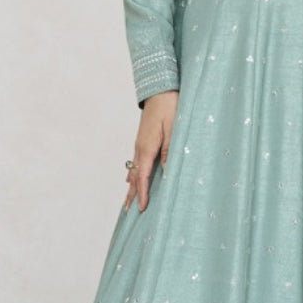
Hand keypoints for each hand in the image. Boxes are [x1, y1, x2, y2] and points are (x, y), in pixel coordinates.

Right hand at [124, 90, 177, 212]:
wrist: (160, 90)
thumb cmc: (170, 108)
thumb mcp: (174, 131)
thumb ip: (170, 152)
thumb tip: (166, 173)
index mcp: (147, 148)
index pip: (142, 177)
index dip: (142, 194)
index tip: (142, 208)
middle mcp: (140, 147)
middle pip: (134, 177)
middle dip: (132, 195)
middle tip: (128, 212)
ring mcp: (140, 143)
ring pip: (133, 170)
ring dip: (131, 186)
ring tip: (128, 201)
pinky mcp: (143, 140)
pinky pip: (135, 162)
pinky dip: (132, 174)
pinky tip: (130, 179)